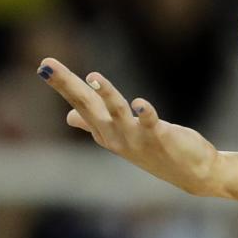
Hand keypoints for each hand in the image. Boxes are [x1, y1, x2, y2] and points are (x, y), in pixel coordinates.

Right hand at [37, 57, 224, 196]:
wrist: (193, 173)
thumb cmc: (155, 150)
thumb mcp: (119, 138)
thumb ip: (94, 125)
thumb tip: (70, 117)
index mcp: (104, 131)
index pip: (79, 103)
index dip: (63, 84)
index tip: (44, 65)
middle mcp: (114, 135)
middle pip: (87, 106)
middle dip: (67, 85)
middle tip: (46, 65)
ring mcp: (136, 138)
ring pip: (117, 112)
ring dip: (107, 95)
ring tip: (94, 77)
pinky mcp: (159, 137)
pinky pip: (150, 123)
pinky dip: (144, 113)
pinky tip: (139, 103)